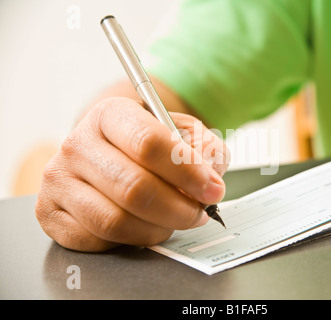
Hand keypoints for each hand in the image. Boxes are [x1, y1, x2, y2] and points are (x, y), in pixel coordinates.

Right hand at [35, 97, 228, 251]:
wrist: (111, 154)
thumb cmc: (150, 145)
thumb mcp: (184, 134)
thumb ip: (205, 149)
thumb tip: (210, 180)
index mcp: (110, 114)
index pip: (149, 143)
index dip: (187, 172)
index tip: (212, 190)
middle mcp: (78, 144)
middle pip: (134, 188)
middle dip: (179, 209)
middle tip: (198, 213)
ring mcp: (59, 179)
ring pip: (116, 220)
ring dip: (158, 229)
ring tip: (174, 221)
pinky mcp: (50, 212)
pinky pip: (97, 240)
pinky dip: (130, 240)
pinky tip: (143, 226)